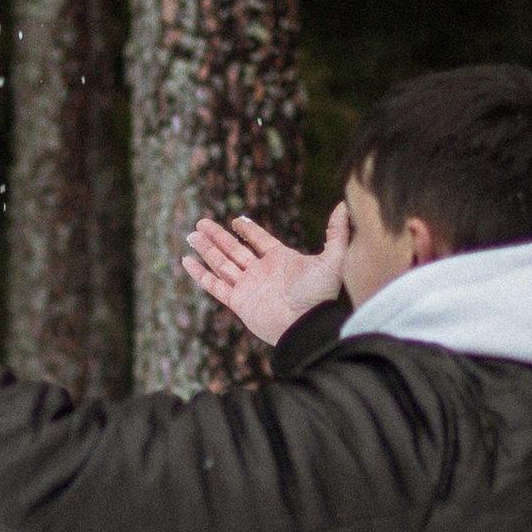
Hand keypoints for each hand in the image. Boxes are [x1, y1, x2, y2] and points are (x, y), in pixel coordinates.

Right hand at [183, 203, 349, 347]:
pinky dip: (200, 274)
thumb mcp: (332, 259)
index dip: (248, 230)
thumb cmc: (320, 296)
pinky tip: (187, 261)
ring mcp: (248, 286)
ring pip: (222, 263)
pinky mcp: (238, 302)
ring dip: (207, 249)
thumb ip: (337, 232)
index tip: (235, 220)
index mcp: (280, 260)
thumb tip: (344, 205)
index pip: (259, 240)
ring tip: (192, 234)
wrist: (307, 326)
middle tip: (201, 222)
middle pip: (234, 249)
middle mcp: (261, 272)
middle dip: (218, 237)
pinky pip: (215, 285)